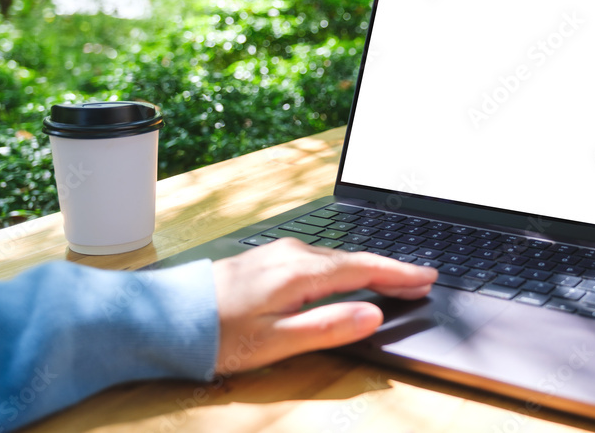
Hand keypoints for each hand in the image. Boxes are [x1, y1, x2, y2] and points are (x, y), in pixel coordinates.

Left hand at [211, 237, 436, 373]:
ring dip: (367, 267)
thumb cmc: (217, 335)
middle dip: (390, 270)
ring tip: (393, 278)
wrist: (167, 316)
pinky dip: (343, 267)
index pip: (363, 269)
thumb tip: (372, 313)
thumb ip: (327, 326)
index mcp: (300, 273)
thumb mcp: (275, 342)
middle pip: (354, 259)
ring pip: (336, 257)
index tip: (427, 277)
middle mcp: (292, 254)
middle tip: (422, 280)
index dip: (399, 274)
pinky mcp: (267, 258)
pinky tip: (347, 276)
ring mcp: (278, 253)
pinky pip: (318, 258)